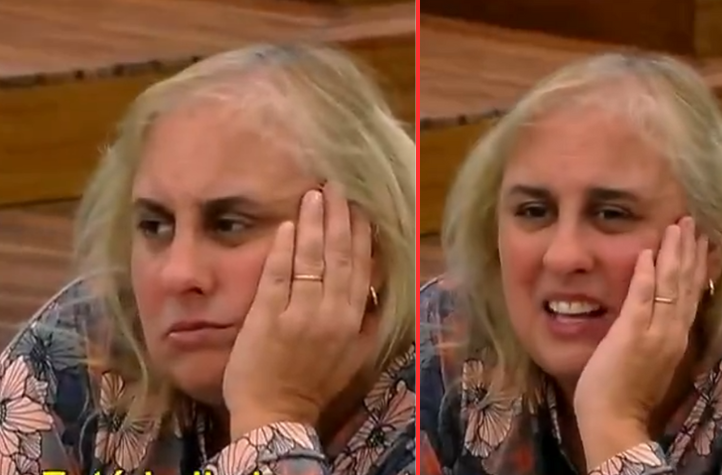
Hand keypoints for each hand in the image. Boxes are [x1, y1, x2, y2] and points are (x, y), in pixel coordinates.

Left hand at [222, 183, 376, 438]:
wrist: (277, 414)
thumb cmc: (314, 384)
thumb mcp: (355, 357)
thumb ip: (369, 322)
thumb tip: (377, 286)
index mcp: (353, 320)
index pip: (360, 267)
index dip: (361, 234)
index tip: (360, 208)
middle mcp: (331, 313)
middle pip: (338, 256)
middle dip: (339, 217)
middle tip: (337, 186)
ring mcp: (299, 314)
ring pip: (312, 259)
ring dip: (315, 223)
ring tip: (315, 194)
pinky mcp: (267, 316)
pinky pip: (279, 275)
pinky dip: (285, 248)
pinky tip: (290, 224)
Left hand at [573, 217, 708, 464]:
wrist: (614, 420)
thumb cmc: (622, 393)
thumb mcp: (644, 359)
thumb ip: (648, 335)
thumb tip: (644, 314)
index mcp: (674, 339)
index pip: (690, 296)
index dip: (696, 267)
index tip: (700, 243)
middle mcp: (671, 333)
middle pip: (686, 285)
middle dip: (690, 251)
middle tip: (691, 223)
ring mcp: (654, 333)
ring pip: (670, 286)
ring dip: (674, 253)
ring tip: (677, 226)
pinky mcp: (631, 334)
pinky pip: (642, 298)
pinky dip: (646, 274)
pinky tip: (648, 252)